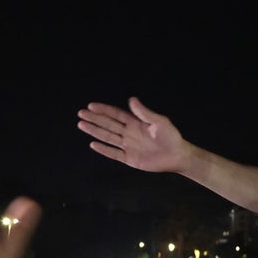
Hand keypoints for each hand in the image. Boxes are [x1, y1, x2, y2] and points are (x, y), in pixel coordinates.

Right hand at [78, 97, 194, 174]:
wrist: (177, 156)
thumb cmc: (171, 137)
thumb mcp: (159, 122)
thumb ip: (144, 112)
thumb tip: (131, 99)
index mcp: (136, 123)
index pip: (116, 115)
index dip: (104, 110)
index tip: (91, 106)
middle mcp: (129, 133)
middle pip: (108, 124)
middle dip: (94, 119)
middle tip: (80, 113)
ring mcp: (128, 146)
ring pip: (108, 137)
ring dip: (95, 131)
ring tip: (81, 125)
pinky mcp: (130, 158)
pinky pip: (114, 153)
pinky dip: (104, 149)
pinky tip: (93, 144)